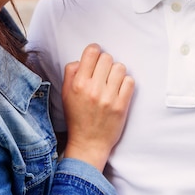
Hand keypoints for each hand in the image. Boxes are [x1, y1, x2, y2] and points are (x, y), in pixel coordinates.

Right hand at [61, 43, 134, 171]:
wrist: (89, 142)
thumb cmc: (77, 117)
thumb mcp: (65, 93)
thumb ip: (71, 73)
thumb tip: (83, 60)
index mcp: (78, 84)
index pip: (91, 52)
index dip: (95, 51)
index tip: (96, 56)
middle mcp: (93, 89)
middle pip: (107, 58)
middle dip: (105, 63)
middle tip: (103, 73)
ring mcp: (109, 97)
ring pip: (120, 67)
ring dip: (116, 72)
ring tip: (111, 81)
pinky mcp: (122, 105)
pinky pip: (130, 81)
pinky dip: (125, 83)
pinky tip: (119, 89)